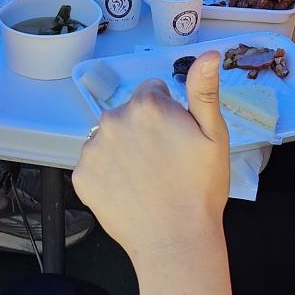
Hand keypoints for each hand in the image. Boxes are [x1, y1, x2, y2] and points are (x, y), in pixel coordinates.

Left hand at [73, 52, 233, 294]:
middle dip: (143, 129)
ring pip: (109, 138)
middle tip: (163, 161)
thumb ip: (204, 90)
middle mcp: (112, 119)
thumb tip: (209, 53)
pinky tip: (127, 190)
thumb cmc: (200, 188)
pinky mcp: (80, 176)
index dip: (168, 113)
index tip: (178, 138)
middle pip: (128, 113)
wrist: (176, 241)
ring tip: (145, 178)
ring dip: (123, 149)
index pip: (152, 92)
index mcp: (147, 105)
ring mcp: (93, 149)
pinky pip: (94, 164)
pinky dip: (107, 173)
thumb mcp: (214, 135)